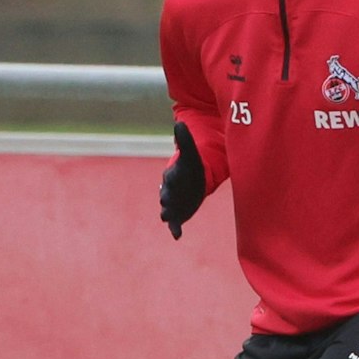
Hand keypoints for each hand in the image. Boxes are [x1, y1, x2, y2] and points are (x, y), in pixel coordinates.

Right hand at [159, 122, 205, 238]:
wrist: (194, 181)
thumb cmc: (191, 166)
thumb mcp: (191, 153)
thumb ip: (185, 141)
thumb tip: (179, 123)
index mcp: (172, 176)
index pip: (170, 177)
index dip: (171, 178)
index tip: (171, 177)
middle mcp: (169, 191)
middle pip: (165, 195)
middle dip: (166, 199)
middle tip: (164, 202)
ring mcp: (173, 204)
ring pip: (167, 210)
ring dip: (167, 214)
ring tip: (166, 218)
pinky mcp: (179, 215)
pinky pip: (175, 223)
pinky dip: (175, 229)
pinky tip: (177, 236)